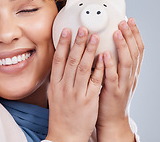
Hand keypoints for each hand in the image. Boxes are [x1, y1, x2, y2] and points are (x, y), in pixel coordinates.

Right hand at [46, 27, 104, 141]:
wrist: (65, 135)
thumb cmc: (62, 114)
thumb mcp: (55, 94)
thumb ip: (60, 77)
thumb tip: (62, 60)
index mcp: (56, 85)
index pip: (59, 60)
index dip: (63, 44)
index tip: (67, 30)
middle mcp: (65, 87)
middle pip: (72, 60)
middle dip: (78, 42)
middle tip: (84, 28)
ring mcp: (77, 93)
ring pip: (84, 68)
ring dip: (90, 51)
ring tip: (96, 38)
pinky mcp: (89, 100)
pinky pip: (95, 81)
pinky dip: (99, 69)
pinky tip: (104, 58)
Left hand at [97, 18, 143, 140]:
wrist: (112, 121)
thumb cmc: (111, 97)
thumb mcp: (118, 77)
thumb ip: (116, 62)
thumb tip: (110, 43)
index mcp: (133, 71)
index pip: (139, 49)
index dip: (136, 33)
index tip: (131, 20)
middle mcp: (131, 76)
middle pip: (135, 52)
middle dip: (130, 35)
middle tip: (123, 21)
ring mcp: (123, 84)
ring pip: (127, 62)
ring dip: (122, 46)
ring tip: (116, 32)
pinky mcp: (113, 93)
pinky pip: (112, 77)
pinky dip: (109, 65)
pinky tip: (105, 54)